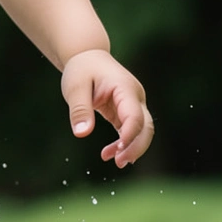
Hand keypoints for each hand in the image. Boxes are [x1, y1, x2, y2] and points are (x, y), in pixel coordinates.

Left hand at [61, 49, 153, 167]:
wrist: (87, 58)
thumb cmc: (81, 70)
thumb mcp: (75, 88)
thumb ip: (80, 110)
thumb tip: (82, 134)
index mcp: (125, 88)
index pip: (134, 115)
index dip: (130, 134)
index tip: (118, 150)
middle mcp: (134, 97)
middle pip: (146, 126)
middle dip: (136, 146)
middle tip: (119, 162)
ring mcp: (133, 105)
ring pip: (142, 130)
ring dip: (131, 148)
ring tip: (114, 162)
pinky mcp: (125, 112)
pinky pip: (130, 131)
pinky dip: (122, 144)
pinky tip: (108, 154)